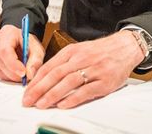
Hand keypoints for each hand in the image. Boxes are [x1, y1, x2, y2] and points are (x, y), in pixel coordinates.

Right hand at [0, 24, 44, 82]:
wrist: (21, 41)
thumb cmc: (29, 43)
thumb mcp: (37, 49)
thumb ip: (35, 60)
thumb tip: (29, 74)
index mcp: (8, 32)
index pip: (5, 50)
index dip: (13, 64)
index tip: (23, 73)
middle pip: (0, 61)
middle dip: (13, 73)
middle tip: (25, 78)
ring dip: (10, 76)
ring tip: (21, 74)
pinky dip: (5, 76)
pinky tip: (14, 72)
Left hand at [22, 30, 144, 108]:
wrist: (125, 47)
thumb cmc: (100, 51)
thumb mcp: (80, 50)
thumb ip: (63, 62)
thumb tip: (43, 77)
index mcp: (73, 51)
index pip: (49, 66)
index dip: (36, 80)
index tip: (26, 91)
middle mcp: (82, 59)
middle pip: (56, 74)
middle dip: (39, 89)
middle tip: (28, 101)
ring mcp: (93, 70)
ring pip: (69, 82)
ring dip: (52, 94)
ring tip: (41, 104)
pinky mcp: (104, 81)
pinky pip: (86, 91)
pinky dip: (73, 98)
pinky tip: (63, 104)